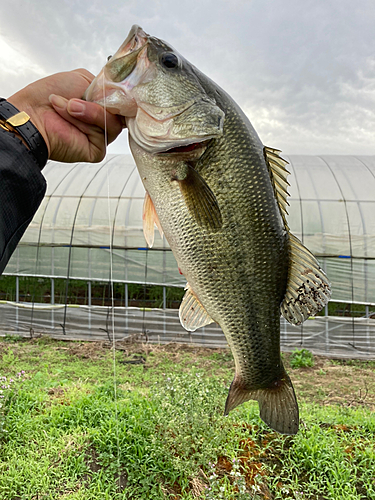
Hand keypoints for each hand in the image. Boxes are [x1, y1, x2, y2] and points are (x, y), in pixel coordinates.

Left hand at [7, 69, 122, 162]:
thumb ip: (107, 85)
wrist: (32, 114)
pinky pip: (104, 135)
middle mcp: (101, 121)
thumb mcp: (83, 78)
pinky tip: (70, 120)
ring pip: (112, 123)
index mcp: (100, 105)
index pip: (123, 102)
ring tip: (70, 106)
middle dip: (100, 101)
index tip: (118, 89)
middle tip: (80, 97)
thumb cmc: (48, 95)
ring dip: (89, 110)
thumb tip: (125, 96)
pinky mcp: (97, 150)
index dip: (122, 96)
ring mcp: (100, 136)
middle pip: (121, 112)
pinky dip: (86, 123)